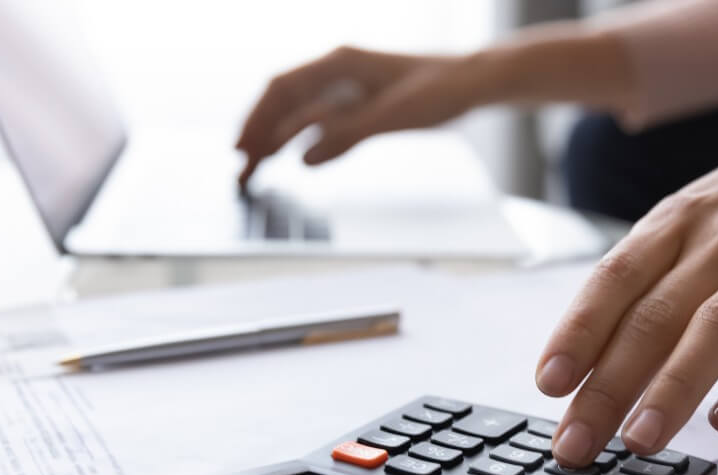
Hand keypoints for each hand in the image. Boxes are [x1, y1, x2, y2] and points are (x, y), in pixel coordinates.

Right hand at [235, 47, 477, 186]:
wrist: (476, 82)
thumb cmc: (441, 89)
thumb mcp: (393, 115)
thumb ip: (346, 134)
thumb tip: (304, 157)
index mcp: (340, 63)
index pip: (283, 88)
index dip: (257, 119)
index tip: (241, 148)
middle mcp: (339, 70)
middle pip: (285, 100)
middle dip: (260, 132)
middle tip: (241, 168)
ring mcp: (350, 86)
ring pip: (301, 111)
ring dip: (277, 138)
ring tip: (256, 167)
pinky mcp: (364, 102)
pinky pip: (322, 120)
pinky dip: (304, 138)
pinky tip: (293, 157)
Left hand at [537, 77, 717, 466]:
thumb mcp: (695, 215)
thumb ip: (650, 276)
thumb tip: (588, 354)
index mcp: (678, 222)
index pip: (614, 279)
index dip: (577, 333)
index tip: (547, 385)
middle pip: (654, 317)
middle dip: (607, 387)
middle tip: (575, 445)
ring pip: (717, 327)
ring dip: (673, 387)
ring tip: (638, 440)